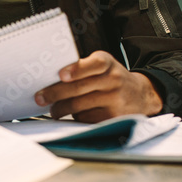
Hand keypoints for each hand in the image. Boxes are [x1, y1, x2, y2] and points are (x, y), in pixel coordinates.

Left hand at [34, 50, 162, 122]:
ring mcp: (114, 100)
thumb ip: (82, 68)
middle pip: (79, 88)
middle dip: (54, 94)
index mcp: (107, 63)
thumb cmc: (111, 79)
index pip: (93, 64)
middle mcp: (113, 80)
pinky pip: (85, 118)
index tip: (61, 75)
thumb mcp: (103, 66)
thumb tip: (50, 79)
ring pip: (78, 106)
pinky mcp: (113, 118)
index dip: (77, 69)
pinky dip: (75, 117)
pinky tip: (73, 114)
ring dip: (60, 109)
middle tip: (40, 98)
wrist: (140, 95)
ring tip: (54, 109)